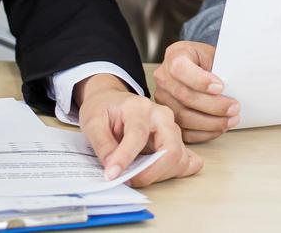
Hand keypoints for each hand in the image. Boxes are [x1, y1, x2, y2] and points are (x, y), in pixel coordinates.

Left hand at [76, 76, 200, 186]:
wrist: (112, 100)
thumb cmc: (104, 109)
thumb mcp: (93, 122)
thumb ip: (102, 144)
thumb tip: (113, 170)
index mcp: (140, 107)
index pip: (138, 135)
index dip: (125, 158)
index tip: (111, 175)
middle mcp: (163, 117)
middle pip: (171, 150)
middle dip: (150, 173)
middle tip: (128, 181)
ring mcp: (173, 129)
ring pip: (180, 159)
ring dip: (159, 176)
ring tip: (136, 176)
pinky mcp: (177, 142)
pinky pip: (187, 162)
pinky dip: (175, 173)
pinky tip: (157, 174)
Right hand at [152, 41, 238, 142]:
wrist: (198, 67)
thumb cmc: (207, 61)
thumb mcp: (214, 54)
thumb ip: (220, 66)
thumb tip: (235, 85)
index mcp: (175, 55)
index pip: (180, 68)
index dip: (200, 80)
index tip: (221, 87)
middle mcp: (163, 77)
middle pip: (184, 96)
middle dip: (213, 105)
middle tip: (234, 108)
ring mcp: (162, 99)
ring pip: (183, 116)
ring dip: (211, 122)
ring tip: (231, 120)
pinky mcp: (167, 117)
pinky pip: (183, 131)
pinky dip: (204, 133)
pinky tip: (219, 128)